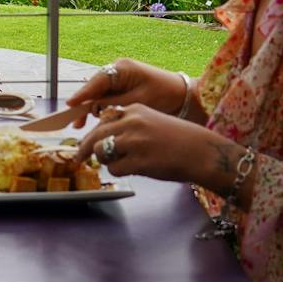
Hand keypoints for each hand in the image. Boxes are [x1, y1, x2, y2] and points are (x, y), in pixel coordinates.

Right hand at [65, 58, 186, 126]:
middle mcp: (117, 71)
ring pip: (98, 94)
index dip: (82, 94)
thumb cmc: (164, 96)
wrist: (182, 96)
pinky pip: (105, 97)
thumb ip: (114, 104)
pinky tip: (93, 120)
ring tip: (80, 125)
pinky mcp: (122, 87)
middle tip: (75, 123)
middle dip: (84, 105)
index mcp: (122, 69)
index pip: (97, 81)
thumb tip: (92, 109)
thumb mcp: (138, 101)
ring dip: (91, 108)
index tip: (70, 104)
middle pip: (94, 88)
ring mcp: (119, 79)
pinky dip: (100, 108)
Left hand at [74, 103, 237, 188]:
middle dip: (85, 148)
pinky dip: (118, 171)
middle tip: (79, 157)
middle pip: (96, 135)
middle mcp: (131, 122)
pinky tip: (131, 170)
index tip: (86, 141)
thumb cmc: (180, 139)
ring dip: (105, 160)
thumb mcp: (152, 120)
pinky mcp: (138, 161)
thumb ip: (129, 125)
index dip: (93, 132)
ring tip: (118, 163)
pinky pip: (115, 168)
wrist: (202, 152)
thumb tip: (106, 138)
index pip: (103, 119)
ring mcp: (134, 142)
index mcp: (134, 110)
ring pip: (102, 151)